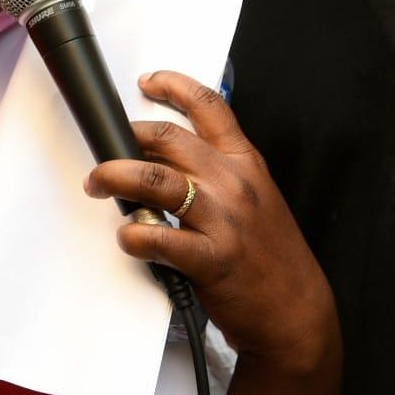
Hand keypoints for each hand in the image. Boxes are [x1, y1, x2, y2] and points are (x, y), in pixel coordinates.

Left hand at [85, 71, 337, 374]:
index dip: (174, 86)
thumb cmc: (270, 256)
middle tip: (105, 153)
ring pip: (154, 180)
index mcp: (246, 163)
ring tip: (98, 184)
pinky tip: (128, 236)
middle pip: (167, 138)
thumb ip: (218, 172)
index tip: (148, 81)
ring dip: (114, 177)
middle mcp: (234, 183)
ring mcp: (223, 220)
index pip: (210, 106)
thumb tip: (166, 157)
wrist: (296, 313)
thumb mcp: (256, 198)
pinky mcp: (210, 258)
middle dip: (124, 138)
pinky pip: (158, 238)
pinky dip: (133, 235)